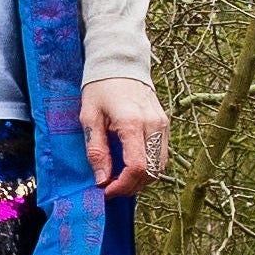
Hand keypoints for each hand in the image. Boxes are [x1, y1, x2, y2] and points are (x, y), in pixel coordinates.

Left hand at [79, 78, 169, 198]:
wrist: (120, 64)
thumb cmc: (100, 88)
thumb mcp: (89, 117)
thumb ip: (96, 150)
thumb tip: (102, 179)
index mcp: (132, 122)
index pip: (136, 167)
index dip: (122, 185)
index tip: (106, 190)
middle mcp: (153, 125)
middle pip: (151, 171)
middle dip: (131, 186)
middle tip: (111, 187)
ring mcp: (162, 124)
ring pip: (160, 167)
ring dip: (141, 179)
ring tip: (119, 178)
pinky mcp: (165, 124)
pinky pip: (161, 155)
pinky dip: (148, 167)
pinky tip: (129, 165)